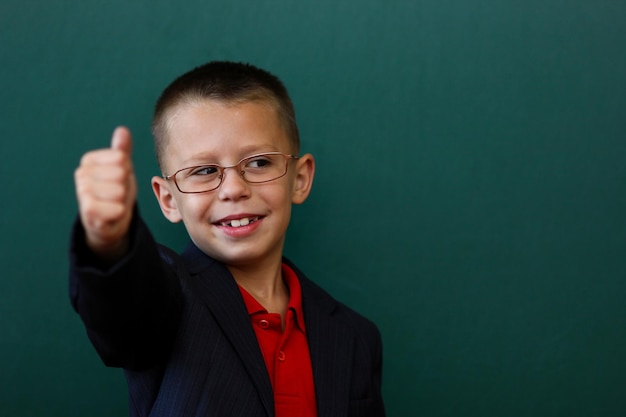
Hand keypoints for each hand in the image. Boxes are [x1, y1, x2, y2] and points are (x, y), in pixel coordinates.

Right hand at [74, 127, 136, 258]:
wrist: (109, 221)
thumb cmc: (116, 191)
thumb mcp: (122, 168)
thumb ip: (122, 150)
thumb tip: (122, 130)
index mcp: (89, 160)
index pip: (121, 158)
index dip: (126, 171)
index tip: (119, 179)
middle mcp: (81, 174)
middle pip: (121, 174)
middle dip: (125, 186)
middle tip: (118, 194)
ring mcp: (82, 192)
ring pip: (119, 191)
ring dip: (123, 200)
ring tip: (115, 203)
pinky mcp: (88, 211)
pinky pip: (116, 208)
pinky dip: (120, 212)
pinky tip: (112, 214)